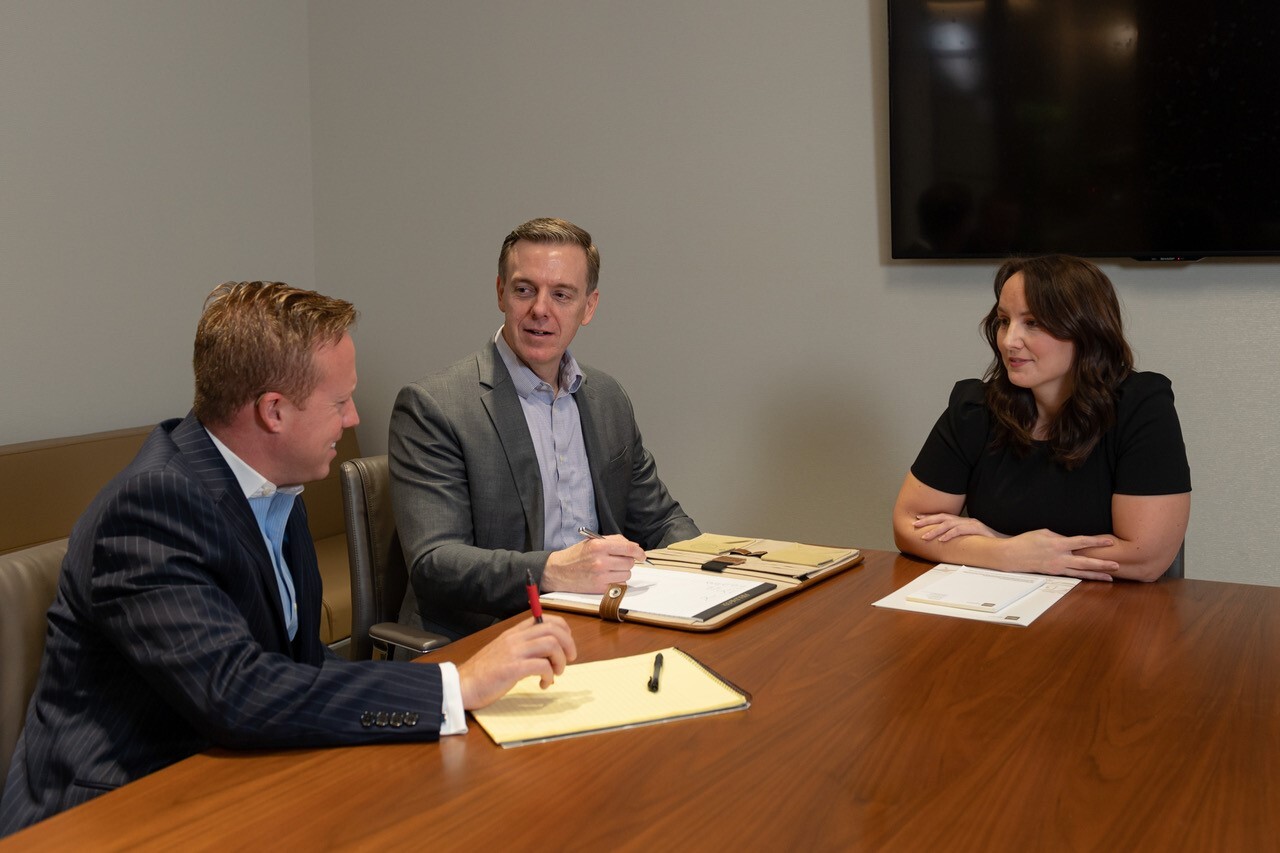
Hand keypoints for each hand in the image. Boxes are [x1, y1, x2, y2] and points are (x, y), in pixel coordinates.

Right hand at [457, 615, 577, 709]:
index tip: (566, 645)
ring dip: (560, 661)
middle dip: (568, 644)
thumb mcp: (504, 651)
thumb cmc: (484, 672)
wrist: (462, 685)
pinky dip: (549, 676)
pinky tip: (543, 684)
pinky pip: (542, 666)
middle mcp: (515, 638)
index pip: (545, 619)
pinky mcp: (512, 668)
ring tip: (555, 674)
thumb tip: (548, 652)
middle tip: (569, 660)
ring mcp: (514, 652)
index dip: (563, 630)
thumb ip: (523, 647)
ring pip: (551, 645)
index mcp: (514, 632)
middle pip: (553, 629)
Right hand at [541, 534, 644, 592]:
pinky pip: (620, 585)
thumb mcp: (592, 541)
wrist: (558, 571)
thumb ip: (614, 541)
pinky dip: (617, 581)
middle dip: (627, 561)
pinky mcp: (600, 588)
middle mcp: (600, 561)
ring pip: (626, 574)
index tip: (642, 555)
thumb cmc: (576, 555)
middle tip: (618, 560)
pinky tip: (607, 577)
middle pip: (629, 562)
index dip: (639, 552)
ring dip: (622, 572)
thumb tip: (634, 547)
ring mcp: (600, 576)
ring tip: (610, 569)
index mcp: (599, 546)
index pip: (628, 548)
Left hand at [914, 513, 1001, 541]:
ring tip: (924, 536)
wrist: (1006, 545)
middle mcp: (966, 520)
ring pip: (949, 524)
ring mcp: (971, 524)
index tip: (917, 519)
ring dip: (935, 530)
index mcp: (963, 522)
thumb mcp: (971, 540)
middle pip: (943, 517)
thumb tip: (946, 544)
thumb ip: (960, 539)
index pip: (944, 517)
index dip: (930, 518)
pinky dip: (950, 534)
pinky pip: (960, 531)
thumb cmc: (988, 543)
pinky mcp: (977, 529)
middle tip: (914, 524)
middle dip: (927, 520)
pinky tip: (942, 539)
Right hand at [1005, 529, 1118, 581]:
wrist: (1011, 556)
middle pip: (1085, 562)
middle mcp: (1059, 557)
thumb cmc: (1026, 541)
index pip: (1081, 542)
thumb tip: (1071, 542)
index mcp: (1057, 544)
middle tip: (1117, 565)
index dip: (1096, 542)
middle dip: (1102, 564)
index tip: (1109, 542)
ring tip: (1110, 577)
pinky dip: (1083, 577)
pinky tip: (1092, 579)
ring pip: (1081, 572)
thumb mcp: (1044, 533)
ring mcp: (1057, 567)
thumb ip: (1060, 537)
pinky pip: (1072, 575)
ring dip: (1096, 575)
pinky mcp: (1054, 573)